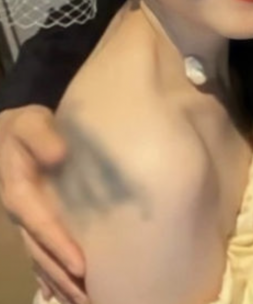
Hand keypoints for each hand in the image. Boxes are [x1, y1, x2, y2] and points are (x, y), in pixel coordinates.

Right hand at [0, 106, 87, 303]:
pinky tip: (60, 294)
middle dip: (64, 277)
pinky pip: (40, 254)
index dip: (61, 247)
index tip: (82, 268)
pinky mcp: (33, 221)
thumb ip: (42, 137)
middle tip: (88, 299)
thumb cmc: (23, 128)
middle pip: (42, 253)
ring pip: (41, 258)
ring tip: (83, 302)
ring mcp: (26, 221)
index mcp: (20, 194)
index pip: (43, 226)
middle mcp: (21, 214)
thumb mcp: (31, 123)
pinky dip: (49, 275)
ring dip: (60, 282)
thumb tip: (59, 155)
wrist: (7, 134)